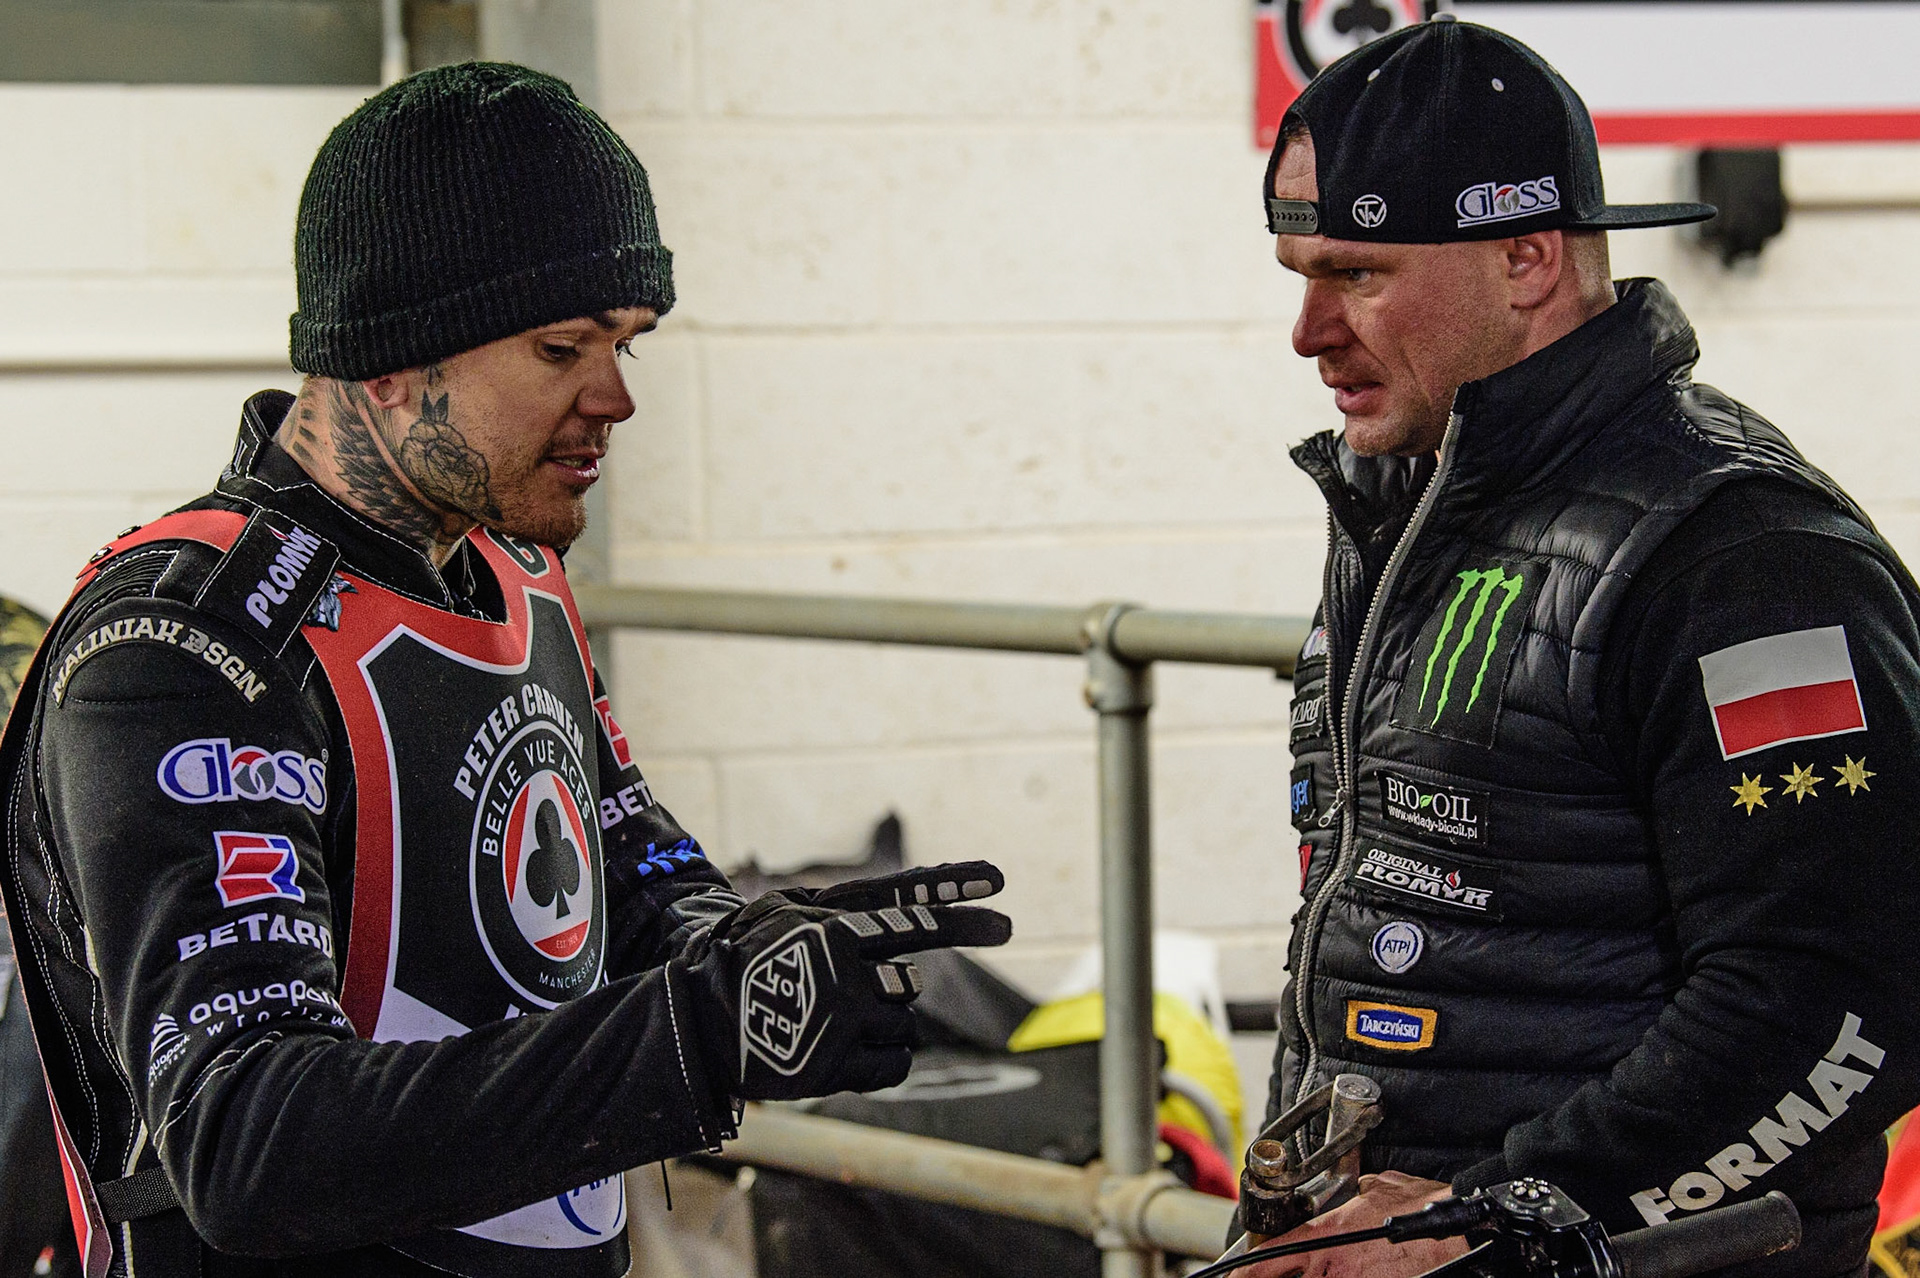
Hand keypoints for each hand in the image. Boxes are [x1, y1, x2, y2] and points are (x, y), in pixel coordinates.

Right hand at [676, 861, 1010, 1100]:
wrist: (697, 1016)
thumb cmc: (750, 953)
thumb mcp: (791, 909)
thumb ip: (852, 906)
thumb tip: (918, 903)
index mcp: (835, 931)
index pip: (913, 920)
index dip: (960, 908)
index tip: (1005, 903)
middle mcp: (843, 977)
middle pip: (909, 984)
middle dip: (886, 989)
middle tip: (845, 992)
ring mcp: (838, 1025)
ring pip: (904, 1025)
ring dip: (881, 1024)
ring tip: (832, 1021)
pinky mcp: (830, 1070)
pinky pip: (895, 1064)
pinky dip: (883, 1059)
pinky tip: (848, 1050)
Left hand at [1239, 1173, 1467, 1277]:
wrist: (1453, 1227)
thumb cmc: (1416, 1205)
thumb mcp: (1370, 1191)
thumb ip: (1347, 1198)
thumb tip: (1346, 1197)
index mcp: (1326, 1235)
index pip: (1271, 1257)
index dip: (1248, 1273)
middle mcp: (1333, 1265)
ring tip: (1315, 1273)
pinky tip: (1346, 1275)